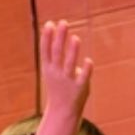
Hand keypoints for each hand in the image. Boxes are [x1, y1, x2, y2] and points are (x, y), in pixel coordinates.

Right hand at [36, 19, 93, 134]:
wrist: (62, 111)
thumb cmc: (59, 86)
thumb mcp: (52, 70)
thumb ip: (54, 53)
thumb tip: (56, 30)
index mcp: (48, 68)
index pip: (46, 51)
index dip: (46, 37)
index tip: (49, 23)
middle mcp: (57, 73)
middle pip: (57, 53)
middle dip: (59, 38)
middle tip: (63, 23)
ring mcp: (68, 80)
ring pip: (70, 64)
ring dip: (72, 52)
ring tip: (75, 38)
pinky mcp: (80, 87)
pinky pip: (83, 78)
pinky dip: (86, 70)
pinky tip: (88, 61)